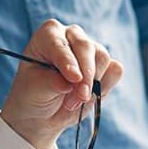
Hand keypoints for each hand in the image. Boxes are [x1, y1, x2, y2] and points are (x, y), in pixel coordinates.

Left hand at [0, 20, 123, 148]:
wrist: (43, 113)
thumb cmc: (33, 94)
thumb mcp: (35, 90)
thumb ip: (53, 83)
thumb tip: (76, 81)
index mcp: (48, 35)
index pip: (60, 44)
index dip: (68, 61)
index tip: (74, 79)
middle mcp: (71, 36)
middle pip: (86, 47)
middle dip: (84, 77)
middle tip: (77, 99)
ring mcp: (89, 49)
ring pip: (102, 58)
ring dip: (92, 85)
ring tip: (73, 102)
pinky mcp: (104, 65)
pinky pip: (115, 70)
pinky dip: (105, 86)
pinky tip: (88, 97)